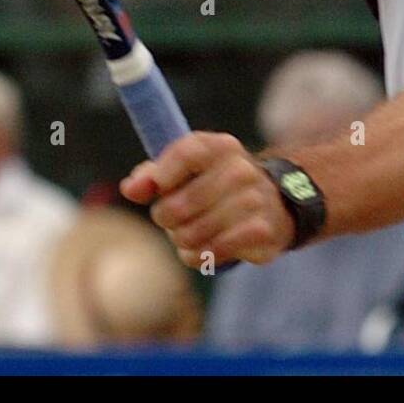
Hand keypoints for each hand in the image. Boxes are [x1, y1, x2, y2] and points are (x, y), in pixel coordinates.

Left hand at [119, 132, 294, 268]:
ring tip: (189, 234)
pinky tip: (203, 249)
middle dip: (166, 218)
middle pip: (179, 204)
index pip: (185, 153)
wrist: (273, 203)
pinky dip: (198, 255)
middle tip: (173, 219)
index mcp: (221, 146)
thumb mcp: (187, 171)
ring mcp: (253, 200)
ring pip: (191, 233)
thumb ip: (153, 175)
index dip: (162, 175)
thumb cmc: (216, 185)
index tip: (159, 188)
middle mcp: (241, 169)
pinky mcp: (261, 230)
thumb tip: (131, 189)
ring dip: (181, 240)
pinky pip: (211, 251)